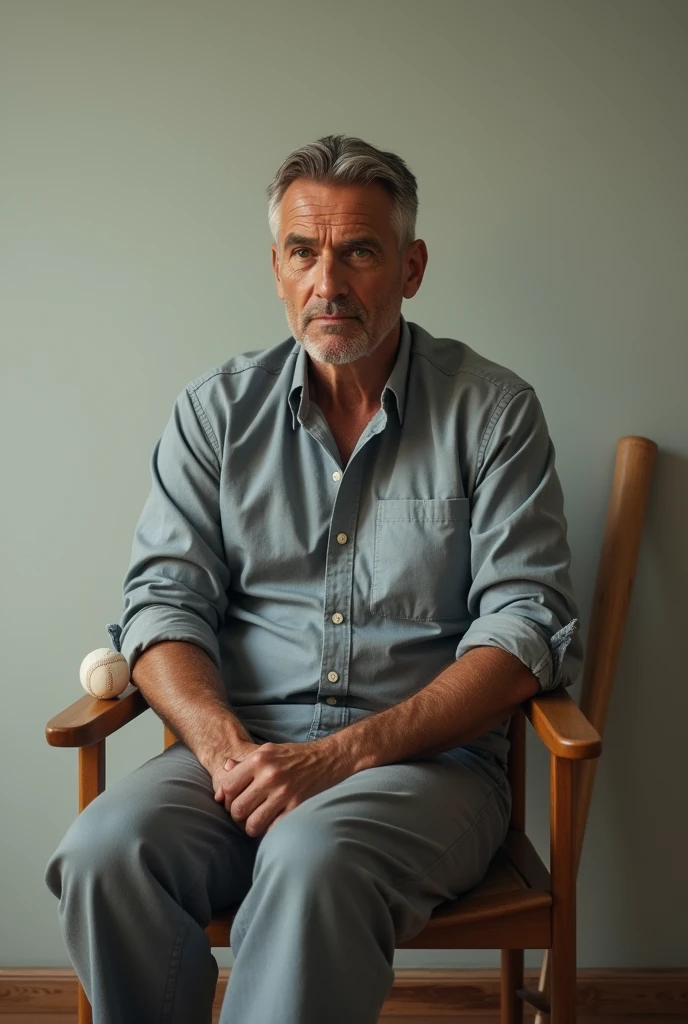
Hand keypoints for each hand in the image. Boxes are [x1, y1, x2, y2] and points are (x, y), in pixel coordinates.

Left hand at [212, 738, 352, 837]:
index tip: (232, 802)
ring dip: (251, 828)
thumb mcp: (266, 751)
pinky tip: (272, 823)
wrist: (328, 758)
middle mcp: (270, 774)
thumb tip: (220, 791)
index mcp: (259, 759)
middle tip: (244, 815)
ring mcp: (284, 792)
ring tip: (256, 822)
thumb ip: (241, 766)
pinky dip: (268, 831)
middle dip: (237, 817)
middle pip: (237, 808)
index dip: (226, 799)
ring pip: (252, 824)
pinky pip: (272, 829)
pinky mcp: (297, 806)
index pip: (228, 786)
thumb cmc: (293, 756)